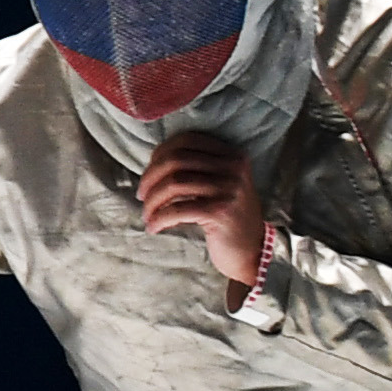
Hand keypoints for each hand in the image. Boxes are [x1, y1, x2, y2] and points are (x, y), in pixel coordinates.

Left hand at [138, 132, 270, 294]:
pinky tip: (153, 228)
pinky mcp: (220, 212)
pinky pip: (178, 210)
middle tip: (141, 196)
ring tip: (147, 215)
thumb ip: (195, 169)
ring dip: (152, 201)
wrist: (251, 249)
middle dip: (150, 178)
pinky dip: (159, 218)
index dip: (160, 154)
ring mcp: (229, 189)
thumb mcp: (218, 185)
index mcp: (232, 156)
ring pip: (174, 184)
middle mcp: (233, 168)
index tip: (149, 175)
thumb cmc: (225, 217)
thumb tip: (153, 164)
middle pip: (176, 160)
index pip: (187, 140)